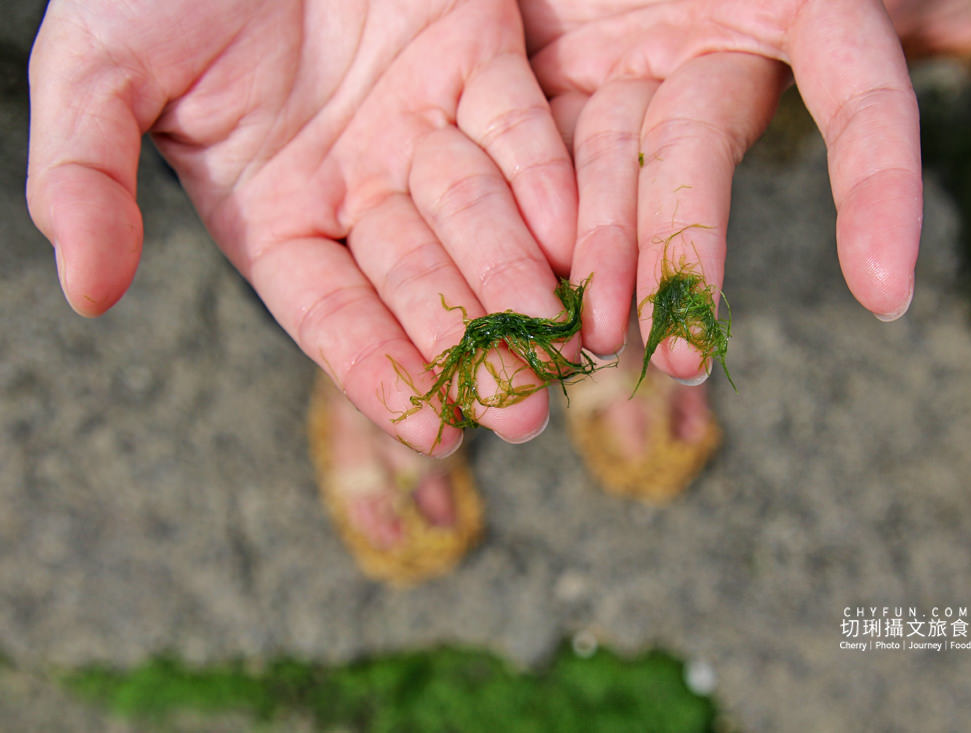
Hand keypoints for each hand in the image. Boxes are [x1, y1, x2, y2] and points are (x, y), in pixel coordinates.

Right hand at [27, 0, 577, 453]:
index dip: (377, 369)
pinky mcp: (474, 55)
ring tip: (562, 347)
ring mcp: (420, 122)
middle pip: (422, 280)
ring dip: (521, 281)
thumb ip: (86, 178)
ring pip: (481, 216)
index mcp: (275, 211)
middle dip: (472, 348)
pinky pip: (517, 126)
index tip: (433, 432)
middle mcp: (357, 184)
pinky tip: (574, 237)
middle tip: (524, 418)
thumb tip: (85, 291)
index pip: (330, 310)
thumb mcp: (96, 72)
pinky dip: (546, 179)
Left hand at [522, 0, 921, 378]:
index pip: (854, 105)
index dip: (873, 186)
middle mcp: (703, 60)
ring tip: (591, 335)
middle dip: (688, 255)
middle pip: (699, 163)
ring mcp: (622, 79)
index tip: (886, 288)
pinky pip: (538, 158)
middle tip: (680, 351)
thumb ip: (885, 16)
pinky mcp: (548, 88)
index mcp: (789, 15)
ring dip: (606, 260)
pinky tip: (530, 289)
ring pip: (614, 177)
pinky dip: (539, 226)